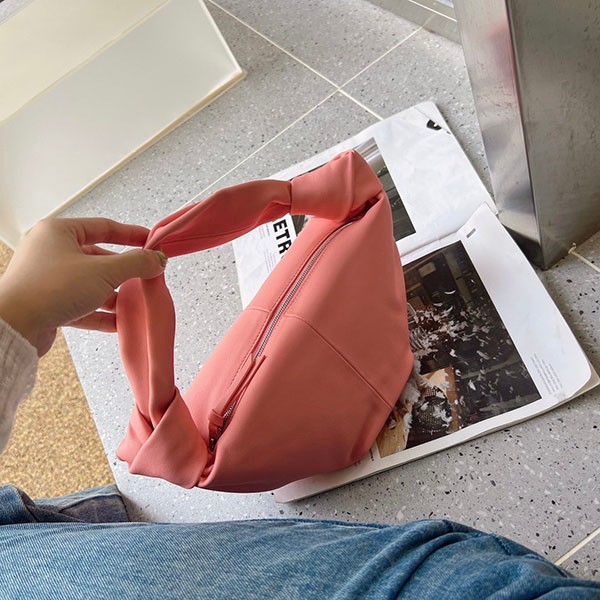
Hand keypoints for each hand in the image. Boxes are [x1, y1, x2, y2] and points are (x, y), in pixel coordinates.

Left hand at [0, 218, 166, 355]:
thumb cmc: (51, 288)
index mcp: (58, 232)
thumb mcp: (103, 271)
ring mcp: (48, 278)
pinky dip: (100, 312)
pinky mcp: (47, 303)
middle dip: (124, 271)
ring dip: (114, 294)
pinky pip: (81, 304)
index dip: (131, 234)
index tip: (151, 242)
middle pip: (98, 257)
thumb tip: (157, 260)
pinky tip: (118, 323)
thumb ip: (135, 263)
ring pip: (90, 283)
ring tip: (134, 302)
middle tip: (145, 277)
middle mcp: (50, 251)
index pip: (104, 227)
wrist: (15, 326)